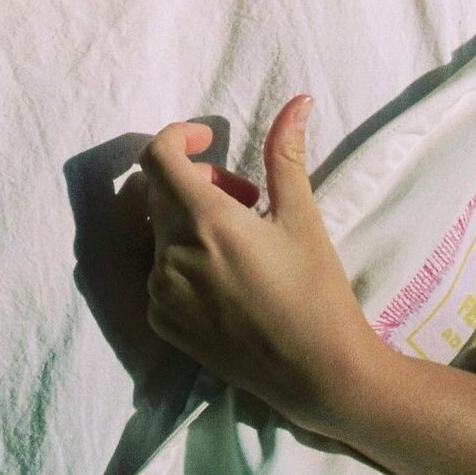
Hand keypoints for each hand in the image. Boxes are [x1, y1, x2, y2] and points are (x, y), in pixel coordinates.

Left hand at [132, 96, 383, 434]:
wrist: (318, 373)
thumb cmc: (316, 291)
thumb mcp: (302, 216)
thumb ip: (285, 154)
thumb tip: (296, 101)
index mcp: (205, 223)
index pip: (157, 156)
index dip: (179, 137)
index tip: (210, 142)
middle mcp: (172, 255)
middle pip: (161, 191)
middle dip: (197, 180)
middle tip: (247, 199)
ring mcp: (160, 292)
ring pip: (159, 230)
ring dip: (190, 220)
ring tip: (242, 242)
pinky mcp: (160, 321)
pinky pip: (158, 268)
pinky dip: (183, 257)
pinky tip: (227, 277)